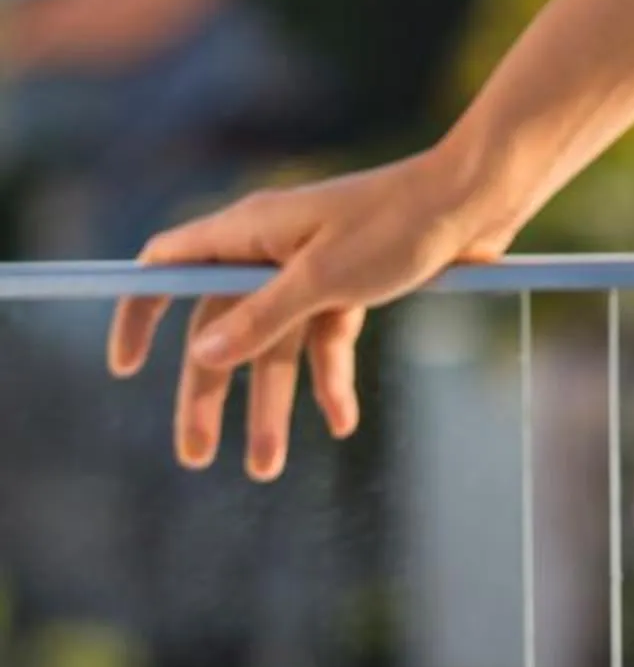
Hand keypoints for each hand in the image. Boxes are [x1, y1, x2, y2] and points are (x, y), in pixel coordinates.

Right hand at [103, 148, 513, 480]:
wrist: (477, 199)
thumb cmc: (398, 224)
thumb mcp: (322, 279)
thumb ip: (259, 318)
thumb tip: (199, 355)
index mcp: (250, 230)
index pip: (169, 264)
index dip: (140, 310)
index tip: (123, 365)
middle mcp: (273, 248)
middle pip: (222, 325)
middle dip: (208, 390)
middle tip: (196, 456)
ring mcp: (314, 267)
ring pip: (277, 343)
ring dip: (273, 402)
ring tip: (266, 468)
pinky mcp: (354, 283)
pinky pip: (326, 340)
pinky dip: (331, 379)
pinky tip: (342, 421)